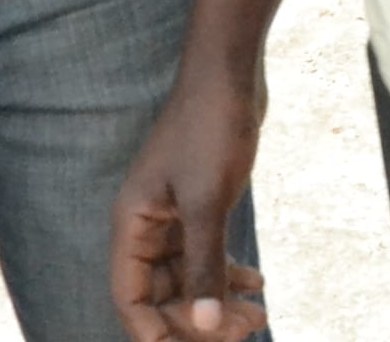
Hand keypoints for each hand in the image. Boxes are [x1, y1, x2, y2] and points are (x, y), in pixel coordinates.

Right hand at [110, 63, 270, 340]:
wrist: (230, 74)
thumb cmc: (210, 127)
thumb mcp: (207, 202)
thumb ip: (204, 266)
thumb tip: (205, 325)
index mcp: (133, 224)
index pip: (130, 298)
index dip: (156, 332)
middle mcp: (146, 225)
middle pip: (161, 295)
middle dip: (199, 320)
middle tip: (248, 329)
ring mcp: (172, 216)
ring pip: (188, 278)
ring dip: (219, 300)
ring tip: (259, 314)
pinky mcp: (198, 205)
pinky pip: (205, 254)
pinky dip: (228, 272)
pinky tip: (257, 282)